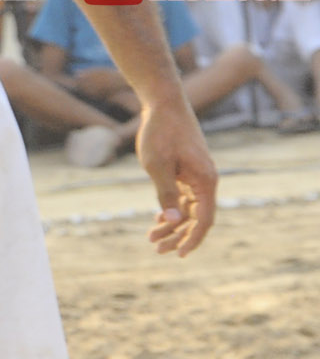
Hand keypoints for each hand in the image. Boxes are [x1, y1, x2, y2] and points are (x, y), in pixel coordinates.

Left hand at [134, 98, 216, 255]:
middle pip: (196, 217)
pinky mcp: (187, 170)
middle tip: (158, 250)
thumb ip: (167, 194)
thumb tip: (175, 220)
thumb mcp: (158, 165)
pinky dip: (172, 208)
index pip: (204, 219)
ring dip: (173, 223)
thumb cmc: (160, 133)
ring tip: (153, 239)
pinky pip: (184, 196)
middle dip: (178, 234)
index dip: (192, 238)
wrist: (163, 103)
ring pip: (189, 208)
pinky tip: (159, 219)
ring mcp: (197, 175)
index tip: (180, 254)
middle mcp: (206, 180)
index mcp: (206, 181)